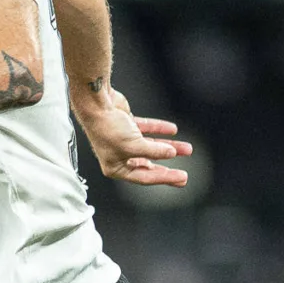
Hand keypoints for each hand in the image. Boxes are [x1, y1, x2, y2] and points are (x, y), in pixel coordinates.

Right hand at [74, 86, 191, 186]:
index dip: (165, 177)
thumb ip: (154, 151)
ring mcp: (123, 140)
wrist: (96, 104)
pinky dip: (160, 129)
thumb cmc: (108, 128)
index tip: (182, 178)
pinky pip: (147, 130)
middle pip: (149, 165)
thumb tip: (171, 153)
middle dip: (168, 168)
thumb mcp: (134, 145)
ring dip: (169, 147)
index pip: (145, 177)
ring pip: (151, 147)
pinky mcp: (127, 126)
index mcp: (115, 168)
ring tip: (187, 149)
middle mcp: (119, 156)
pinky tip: (173, 130)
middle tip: (184, 176)